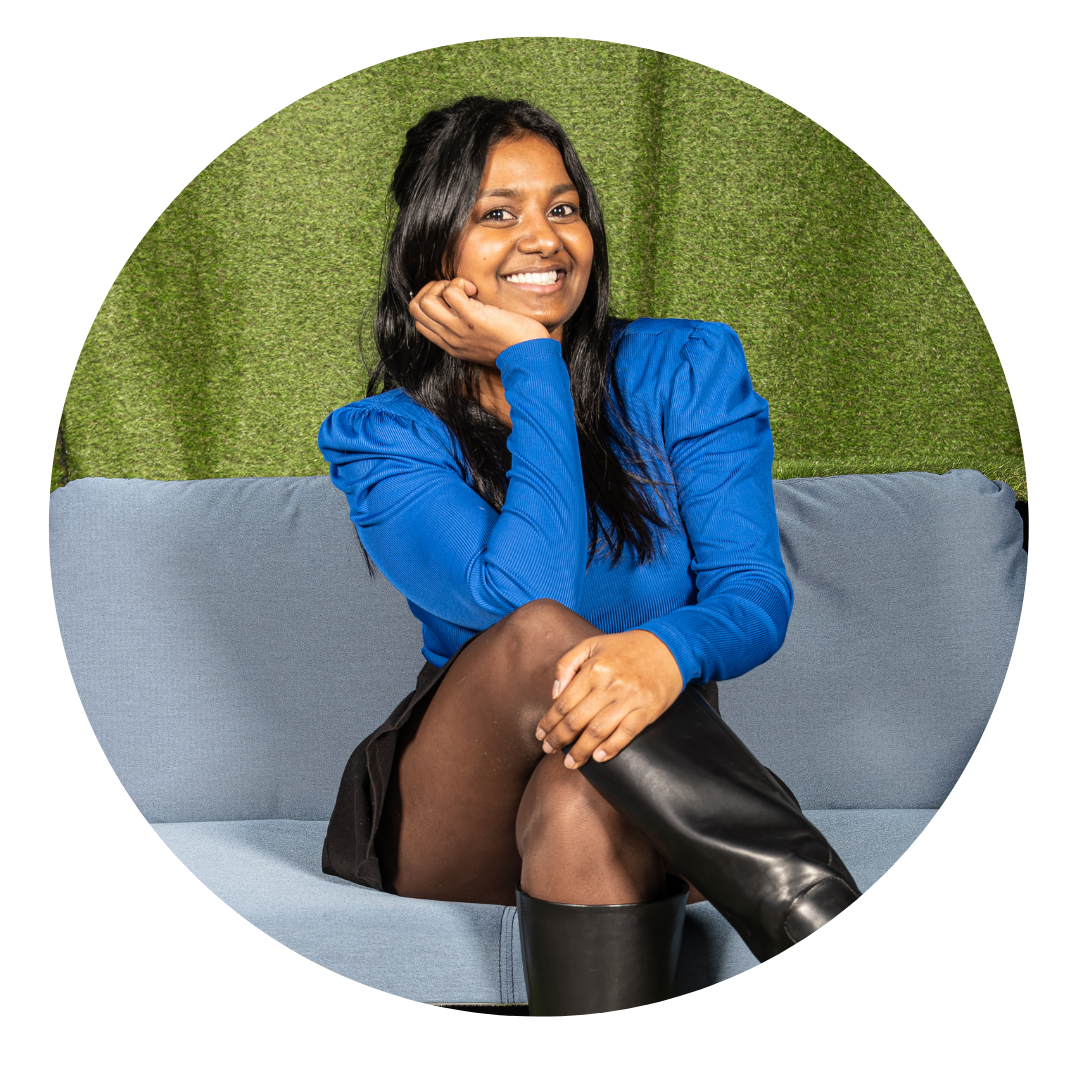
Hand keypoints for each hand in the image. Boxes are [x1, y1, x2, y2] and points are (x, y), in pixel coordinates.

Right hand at [409, 277, 549, 365]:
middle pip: (415, 309)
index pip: (420, 322)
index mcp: (451, 345)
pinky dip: (460, 283)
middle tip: (458, 291)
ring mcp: (458, 329)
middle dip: (432, 290)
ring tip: (466, 290)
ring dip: (444, 286)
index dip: (431, 302)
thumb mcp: (483, 341)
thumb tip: (465, 305)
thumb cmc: (514, 345)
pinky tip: (475, 290)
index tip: (455, 300)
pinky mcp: (471, 318)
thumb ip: (468, 329)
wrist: (529, 356)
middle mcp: (450, 338)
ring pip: (425, 301)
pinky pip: (449, 291)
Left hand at [535, 631, 684, 767]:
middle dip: (559, 739)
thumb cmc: (625, 647)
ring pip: (598, 731)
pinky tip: (598, 758)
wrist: (668, 647)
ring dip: (580, 751)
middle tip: (548, 750)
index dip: (549, 722)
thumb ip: (567, 665)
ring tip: (570, 763)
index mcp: (594, 669)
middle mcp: (610, 685)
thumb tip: (555, 694)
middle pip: (577, 720)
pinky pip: (626, 734)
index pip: (564, 703)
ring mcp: (629, 699)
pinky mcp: (647, 710)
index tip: (540, 734)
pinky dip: (610, 748)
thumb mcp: (591, 645)